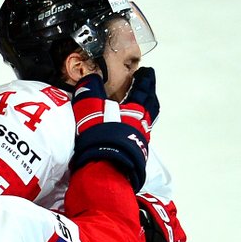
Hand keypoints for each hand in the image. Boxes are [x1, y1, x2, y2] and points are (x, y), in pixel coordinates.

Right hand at [68, 67, 158, 191]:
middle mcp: (141, 125)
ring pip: (148, 122)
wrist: (107, 169)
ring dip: (147, 113)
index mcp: (133, 111)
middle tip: (149, 89)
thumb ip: (89, 93)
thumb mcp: (90, 111)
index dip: (144, 81)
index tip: (147, 72)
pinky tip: (133, 132)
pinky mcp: (136, 156)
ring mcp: (141, 141)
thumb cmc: (100, 137)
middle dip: (150, 96)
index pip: (141, 91)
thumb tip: (91, 78)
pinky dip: (140, 128)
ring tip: (143, 109)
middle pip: (150, 107)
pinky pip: (142, 136)